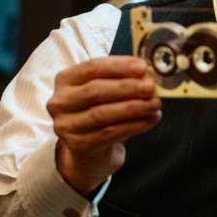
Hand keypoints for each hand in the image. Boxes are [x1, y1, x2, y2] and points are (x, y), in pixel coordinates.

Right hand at [46, 56, 161, 193]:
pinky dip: (134, 125)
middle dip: (128, 88)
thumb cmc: (101, 110)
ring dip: (134, 107)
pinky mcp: (79, 146)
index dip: (119, 66)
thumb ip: (122, 78)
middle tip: (151, 87)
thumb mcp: (107, 90)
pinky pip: (110, 133)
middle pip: (95, 91)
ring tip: (155, 104)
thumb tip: (148, 73)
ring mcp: (67, 126)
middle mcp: (60, 102)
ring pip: (102, 114)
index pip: (92, 68)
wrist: (90, 150)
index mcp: (66, 80)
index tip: (142, 67)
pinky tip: (150, 119)